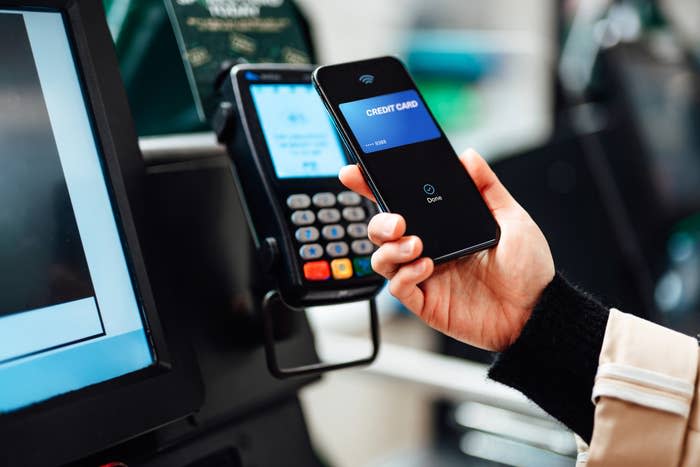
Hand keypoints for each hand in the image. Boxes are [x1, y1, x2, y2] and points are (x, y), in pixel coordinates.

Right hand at [339, 149, 554, 350]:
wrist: (537, 312)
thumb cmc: (528, 268)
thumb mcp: (512, 219)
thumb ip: (487, 188)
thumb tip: (468, 157)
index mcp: (443, 226)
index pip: (401, 203)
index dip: (373, 188)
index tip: (355, 173)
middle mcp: (429, 249)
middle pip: (382, 231)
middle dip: (378, 222)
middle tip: (397, 221)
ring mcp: (425, 276)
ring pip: (382, 258)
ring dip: (390, 248)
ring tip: (416, 244)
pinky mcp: (426, 302)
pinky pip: (398, 287)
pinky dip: (404, 274)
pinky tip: (425, 266)